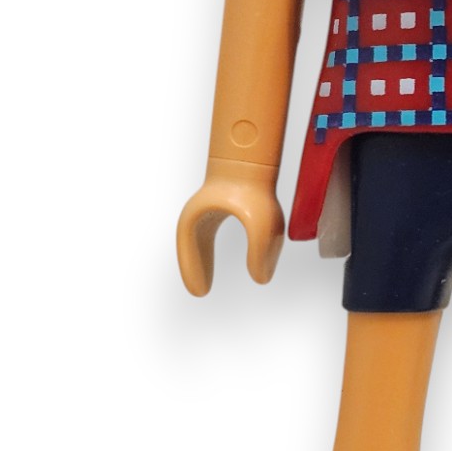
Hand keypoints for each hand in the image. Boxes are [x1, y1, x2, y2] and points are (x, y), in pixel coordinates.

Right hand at [176, 159, 284, 292]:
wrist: (254, 158)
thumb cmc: (252, 186)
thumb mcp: (261, 227)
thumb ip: (260, 254)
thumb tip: (261, 278)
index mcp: (201, 220)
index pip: (190, 252)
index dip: (192, 272)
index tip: (200, 292)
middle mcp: (201, 212)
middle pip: (192, 245)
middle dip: (195, 267)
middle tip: (201, 290)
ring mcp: (210, 204)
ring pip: (200, 238)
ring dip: (203, 257)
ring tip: (208, 278)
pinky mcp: (222, 200)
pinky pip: (211, 230)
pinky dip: (211, 247)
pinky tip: (221, 255)